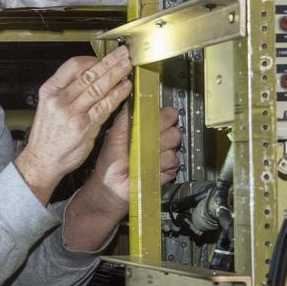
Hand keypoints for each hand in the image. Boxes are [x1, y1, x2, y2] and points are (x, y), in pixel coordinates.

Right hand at [15, 47, 132, 202]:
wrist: (43, 160)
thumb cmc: (48, 135)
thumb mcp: (48, 105)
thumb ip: (67, 90)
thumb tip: (92, 75)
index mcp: (49, 90)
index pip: (72, 66)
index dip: (92, 59)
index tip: (104, 58)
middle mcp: (59, 99)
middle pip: (89, 75)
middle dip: (109, 63)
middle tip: (123, 54)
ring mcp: (72, 113)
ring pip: (98, 88)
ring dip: (116, 75)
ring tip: (127, 67)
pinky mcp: (84, 126)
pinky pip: (104, 106)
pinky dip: (117, 95)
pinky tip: (124, 88)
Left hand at [60, 105, 182, 251]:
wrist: (110, 185)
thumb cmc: (110, 160)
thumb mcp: (114, 133)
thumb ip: (126, 116)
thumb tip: (136, 99)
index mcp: (148, 127)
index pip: (168, 114)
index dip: (163, 118)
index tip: (152, 124)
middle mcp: (159, 140)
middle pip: (176, 131)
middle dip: (159, 138)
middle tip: (144, 145)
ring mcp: (164, 155)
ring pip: (174, 149)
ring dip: (156, 155)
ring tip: (141, 160)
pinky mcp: (168, 171)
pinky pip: (173, 165)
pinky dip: (158, 168)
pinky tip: (146, 169)